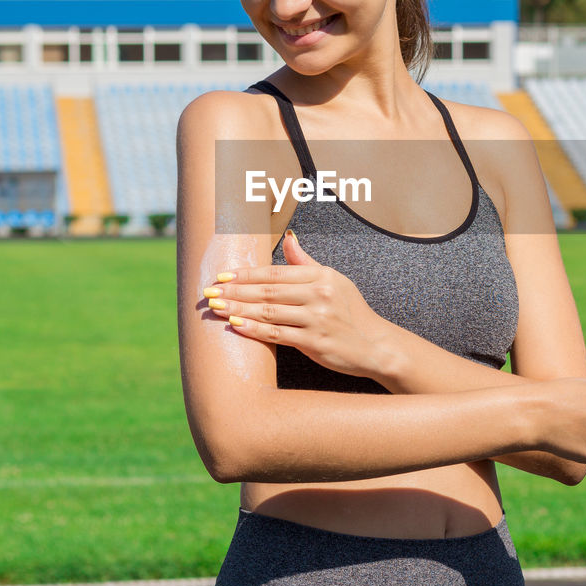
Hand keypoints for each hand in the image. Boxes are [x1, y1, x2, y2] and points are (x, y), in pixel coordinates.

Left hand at [204, 231, 393, 379]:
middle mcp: (319, 294)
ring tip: (216, 307)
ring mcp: (317, 319)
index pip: (276, 272)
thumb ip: (307, 263)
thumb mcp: (335, 281)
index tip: (222, 276)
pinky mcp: (315, 342)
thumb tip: (288, 239)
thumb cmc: (352, 312)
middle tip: (209, 292)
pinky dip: (254, 329)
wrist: (376, 345)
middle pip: (268, 291)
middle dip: (235, 291)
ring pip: (269, 312)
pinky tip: (236, 325)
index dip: (246, 274)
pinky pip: (277, 334)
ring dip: (238, 309)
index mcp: (321, 276)